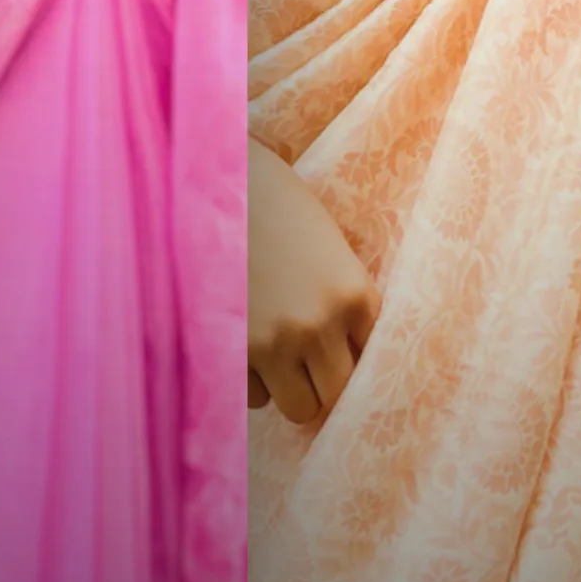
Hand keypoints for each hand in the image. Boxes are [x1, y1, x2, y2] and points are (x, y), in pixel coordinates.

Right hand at [249, 138, 378, 425]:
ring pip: (297, 407)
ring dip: (286, 386)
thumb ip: (340, 297)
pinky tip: (240, 339)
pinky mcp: (230, 350)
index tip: (337, 359)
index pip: (373, 363)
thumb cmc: (269, 200)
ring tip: (270, 347)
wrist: (207, 174)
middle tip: (304, 362)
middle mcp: (321, 324)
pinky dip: (249, 381)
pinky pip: (252, 397)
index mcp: (355, 293)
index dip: (352, 361)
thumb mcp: (324, 244)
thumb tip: (343, 353)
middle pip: (337, 395)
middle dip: (322, 383)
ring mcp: (274, 341)